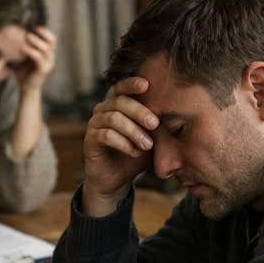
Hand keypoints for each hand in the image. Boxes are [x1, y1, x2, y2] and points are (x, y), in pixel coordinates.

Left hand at [15, 26, 55, 90]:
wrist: (26, 88)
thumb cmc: (24, 71)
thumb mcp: (24, 57)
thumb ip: (23, 46)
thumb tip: (13, 33)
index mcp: (48, 54)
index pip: (52, 39)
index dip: (45, 32)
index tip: (35, 26)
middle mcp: (51, 58)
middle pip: (52, 42)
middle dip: (43, 34)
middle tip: (31, 30)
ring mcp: (49, 64)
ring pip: (46, 49)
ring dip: (36, 41)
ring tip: (26, 36)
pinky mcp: (43, 70)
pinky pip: (39, 58)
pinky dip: (31, 51)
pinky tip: (23, 49)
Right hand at [82, 76, 158, 215]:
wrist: (118, 178)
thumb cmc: (135, 153)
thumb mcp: (150, 136)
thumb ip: (156, 123)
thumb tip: (173, 110)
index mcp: (116, 104)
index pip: (120, 87)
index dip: (131, 83)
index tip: (147, 85)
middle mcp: (102, 110)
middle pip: (119, 102)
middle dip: (140, 112)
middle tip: (155, 124)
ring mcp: (94, 124)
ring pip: (113, 118)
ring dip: (134, 131)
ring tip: (148, 145)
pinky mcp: (90, 140)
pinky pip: (106, 135)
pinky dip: (123, 143)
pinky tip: (134, 152)